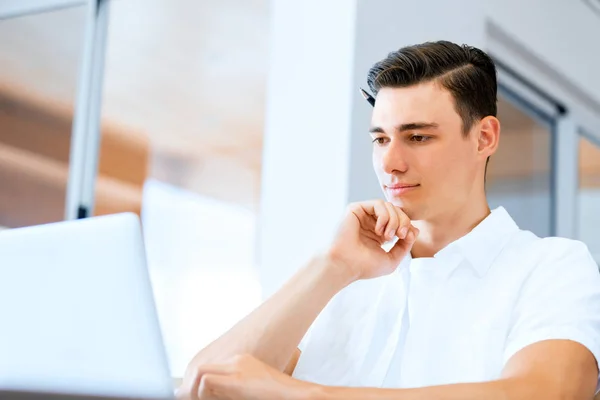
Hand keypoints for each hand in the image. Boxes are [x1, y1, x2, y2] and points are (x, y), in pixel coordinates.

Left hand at [176, 354, 311, 399]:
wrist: (300, 395)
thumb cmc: (279, 395)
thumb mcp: (250, 391)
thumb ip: (231, 390)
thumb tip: (205, 394)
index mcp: (241, 362)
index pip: (207, 369)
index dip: (193, 385)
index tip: (190, 397)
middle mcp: (237, 361)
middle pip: (200, 368)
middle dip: (189, 388)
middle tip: (187, 399)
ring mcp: (238, 368)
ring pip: (200, 373)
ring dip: (194, 391)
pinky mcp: (239, 380)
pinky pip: (207, 382)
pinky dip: (203, 393)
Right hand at [327, 200, 417, 281]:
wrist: (345, 265)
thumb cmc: (364, 266)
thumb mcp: (392, 259)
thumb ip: (405, 245)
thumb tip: (415, 230)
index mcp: (379, 233)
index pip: (400, 221)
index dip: (408, 226)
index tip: (407, 238)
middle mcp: (371, 222)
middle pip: (397, 211)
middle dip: (404, 221)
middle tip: (401, 235)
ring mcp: (363, 215)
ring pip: (389, 206)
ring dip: (394, 220)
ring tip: (388, 236)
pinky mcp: (355, 209)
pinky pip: (378, 204)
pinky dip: (384, 216)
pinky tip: (378, 230)